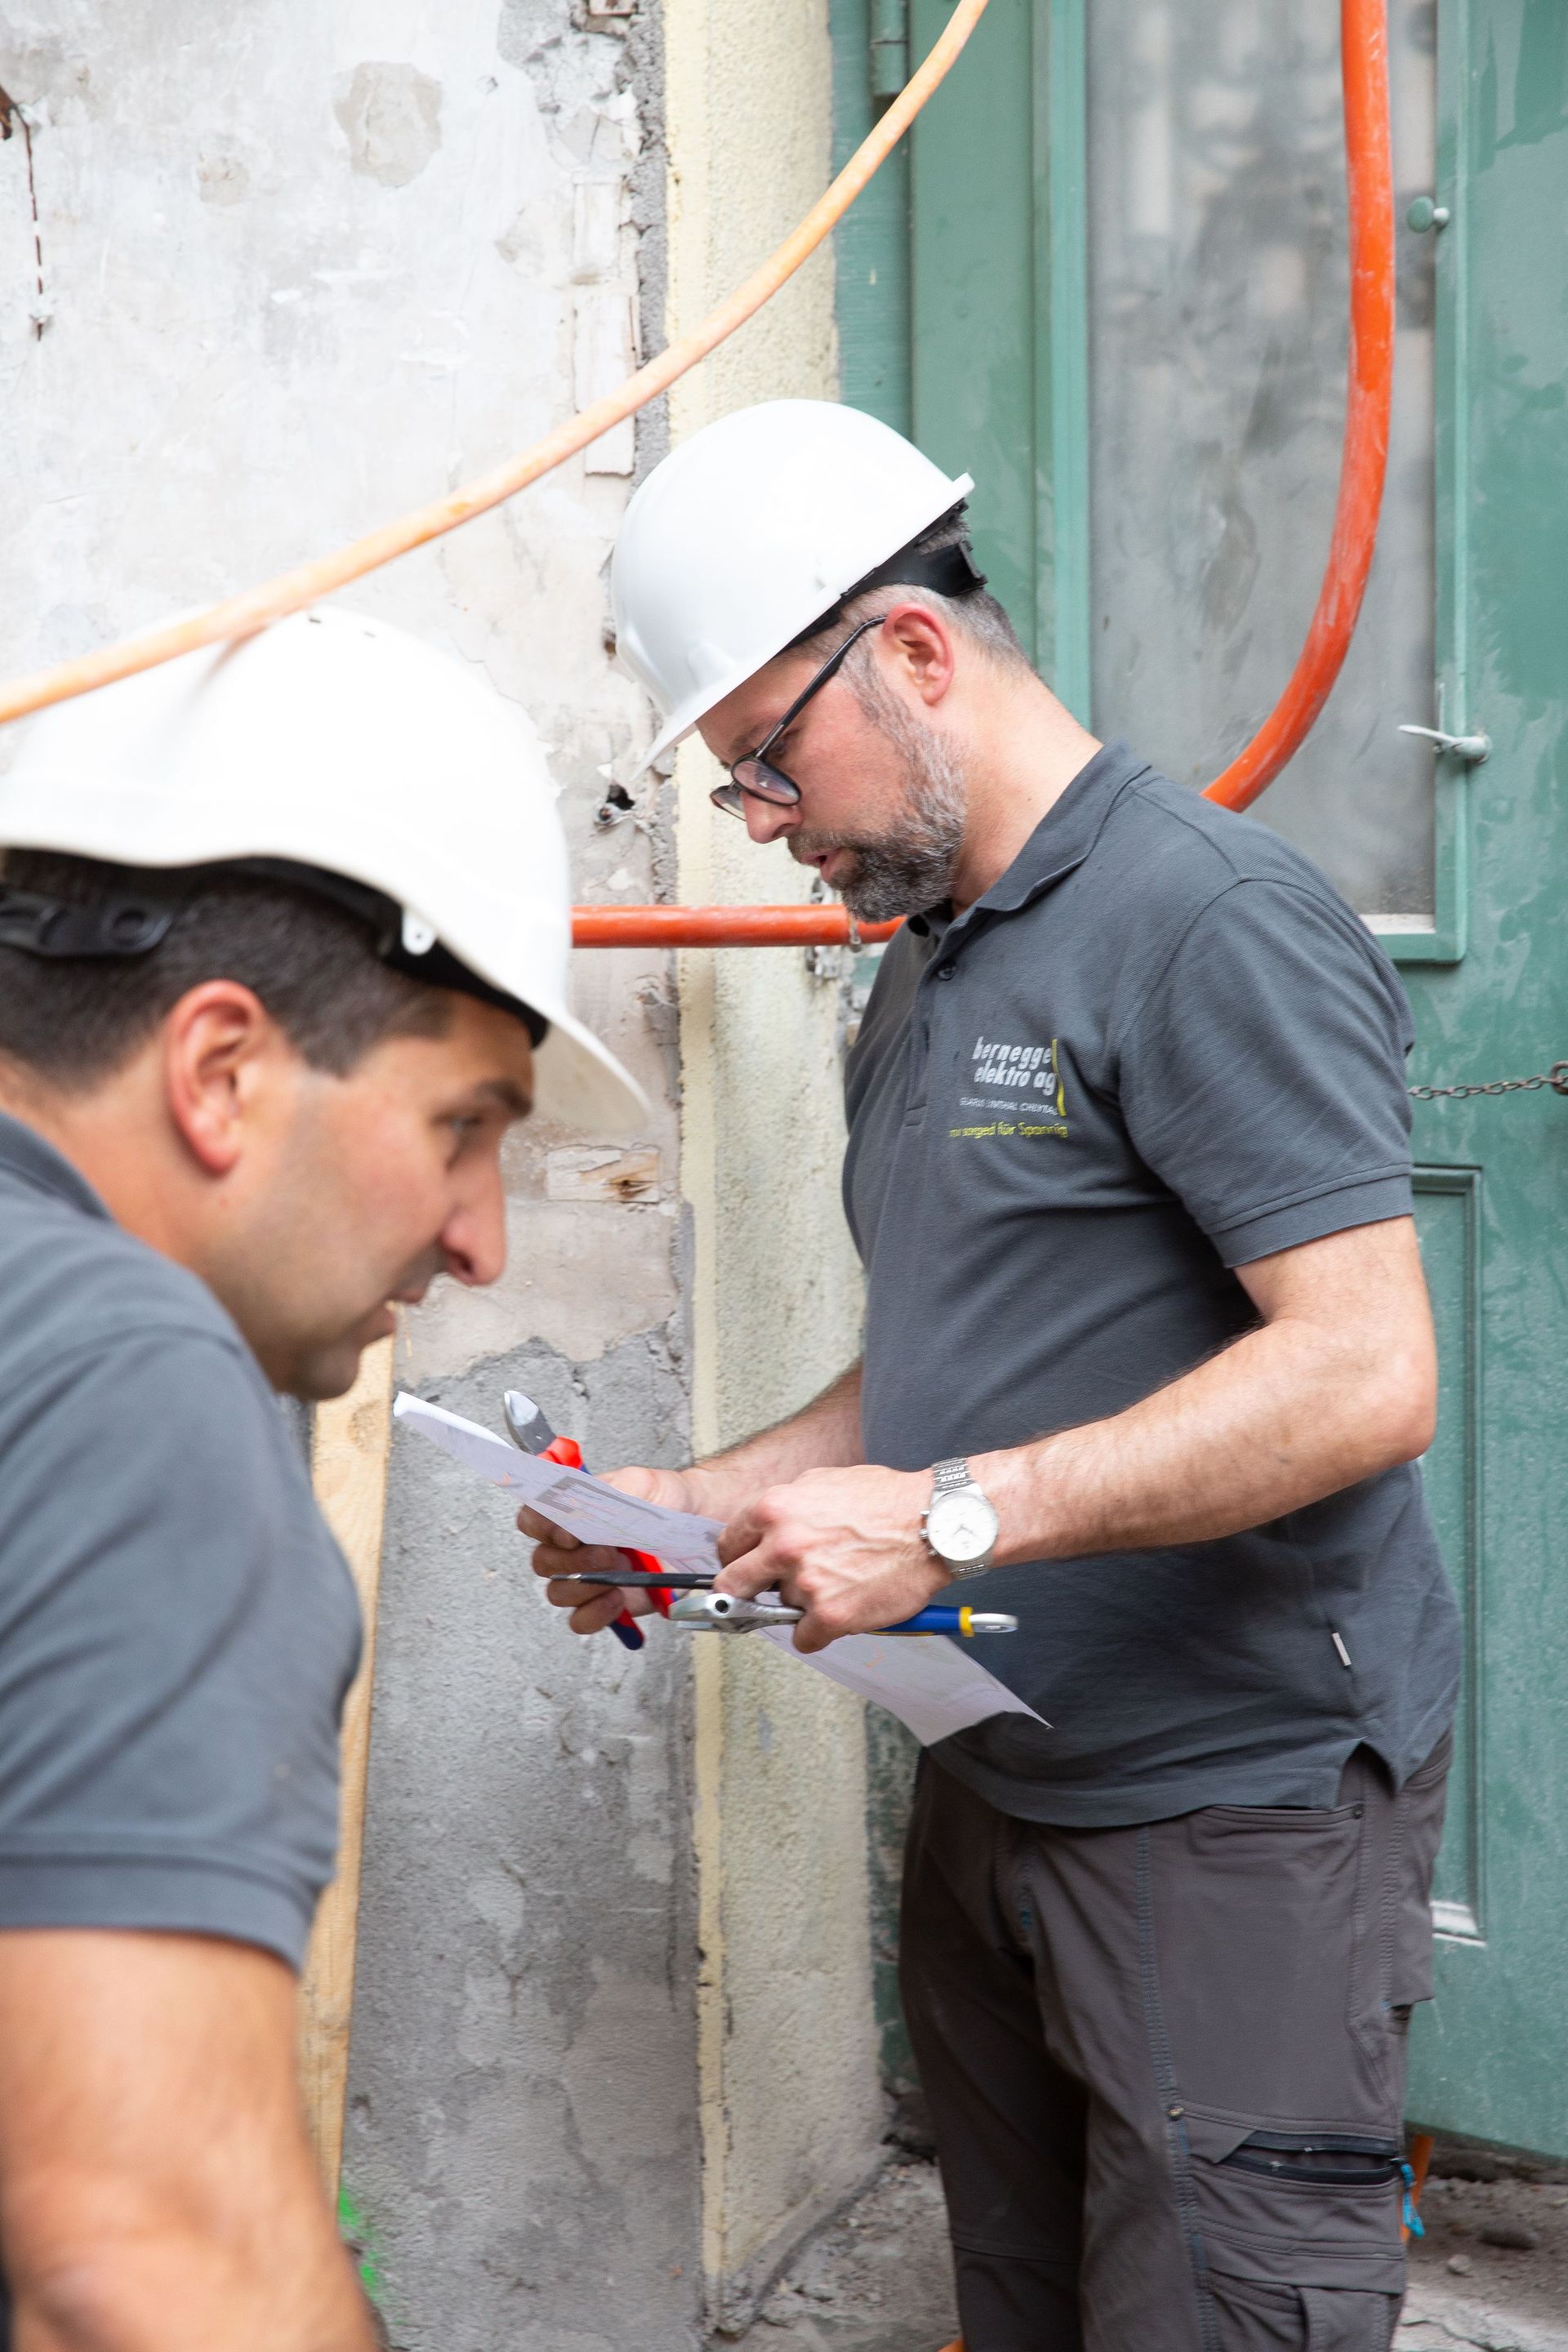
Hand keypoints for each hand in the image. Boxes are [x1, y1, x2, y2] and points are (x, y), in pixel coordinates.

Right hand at [518, 1465, 711, 1637]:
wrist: (701, 1525)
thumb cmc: (666, 1500)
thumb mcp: (638, 1485)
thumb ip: (605, 1495)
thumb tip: (575, 1511)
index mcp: (573, 1511)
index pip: (533, 1519)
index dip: (540, 1527)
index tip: (567, 1531)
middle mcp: (574, 1546)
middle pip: (543, 1561)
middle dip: (571, 1561)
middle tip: (607, 1552)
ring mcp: (589, 1577)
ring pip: (558, 1592)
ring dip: (583, 1587)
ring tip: (617, 1574)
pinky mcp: (606, 1603)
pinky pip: (580, 1620)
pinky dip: (594, 1614)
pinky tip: (618, 1598)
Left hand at [713, 1465, 946, 1652]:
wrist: (933, 1523)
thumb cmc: (886, 1500)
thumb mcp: (821, 1482)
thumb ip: (785, 1509)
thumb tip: (761, 1532)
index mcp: (775, 1509)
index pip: (728, 1545)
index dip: (737, 1559)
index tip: (744, 1569)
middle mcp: (783, 1545)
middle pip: (732, 1586)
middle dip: (741, 1593)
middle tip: (756, 1596)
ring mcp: (805, 1583)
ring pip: (780, 1609)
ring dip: (801, 1603)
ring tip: (837, 1583)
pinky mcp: (830, 1616)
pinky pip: (804, 1638)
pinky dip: (819, 1632)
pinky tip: (841, 1610)